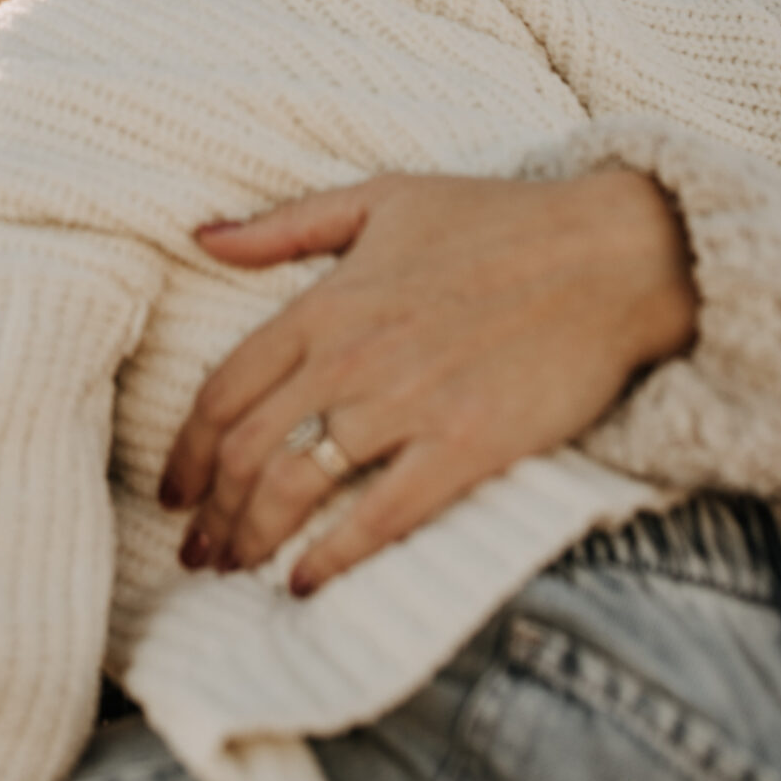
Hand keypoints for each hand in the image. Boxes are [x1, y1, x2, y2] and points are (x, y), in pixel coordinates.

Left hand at [161, 168, 697, 595]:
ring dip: (252, 539)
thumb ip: (285, 223)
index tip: (171, 488)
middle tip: (195, 550)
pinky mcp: (466, 448)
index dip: (185, 451)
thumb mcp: (381, 197)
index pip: (223, 391)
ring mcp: (408, 406)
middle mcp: (352, 358)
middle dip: (210, 511)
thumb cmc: (497, 219)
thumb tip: (201, 234)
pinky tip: (306, 582)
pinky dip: (333, 558)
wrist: (609, 254)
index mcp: (325, 302)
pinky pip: (380, 518)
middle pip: (247, 450)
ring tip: (235, 570)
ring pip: (296, 487)